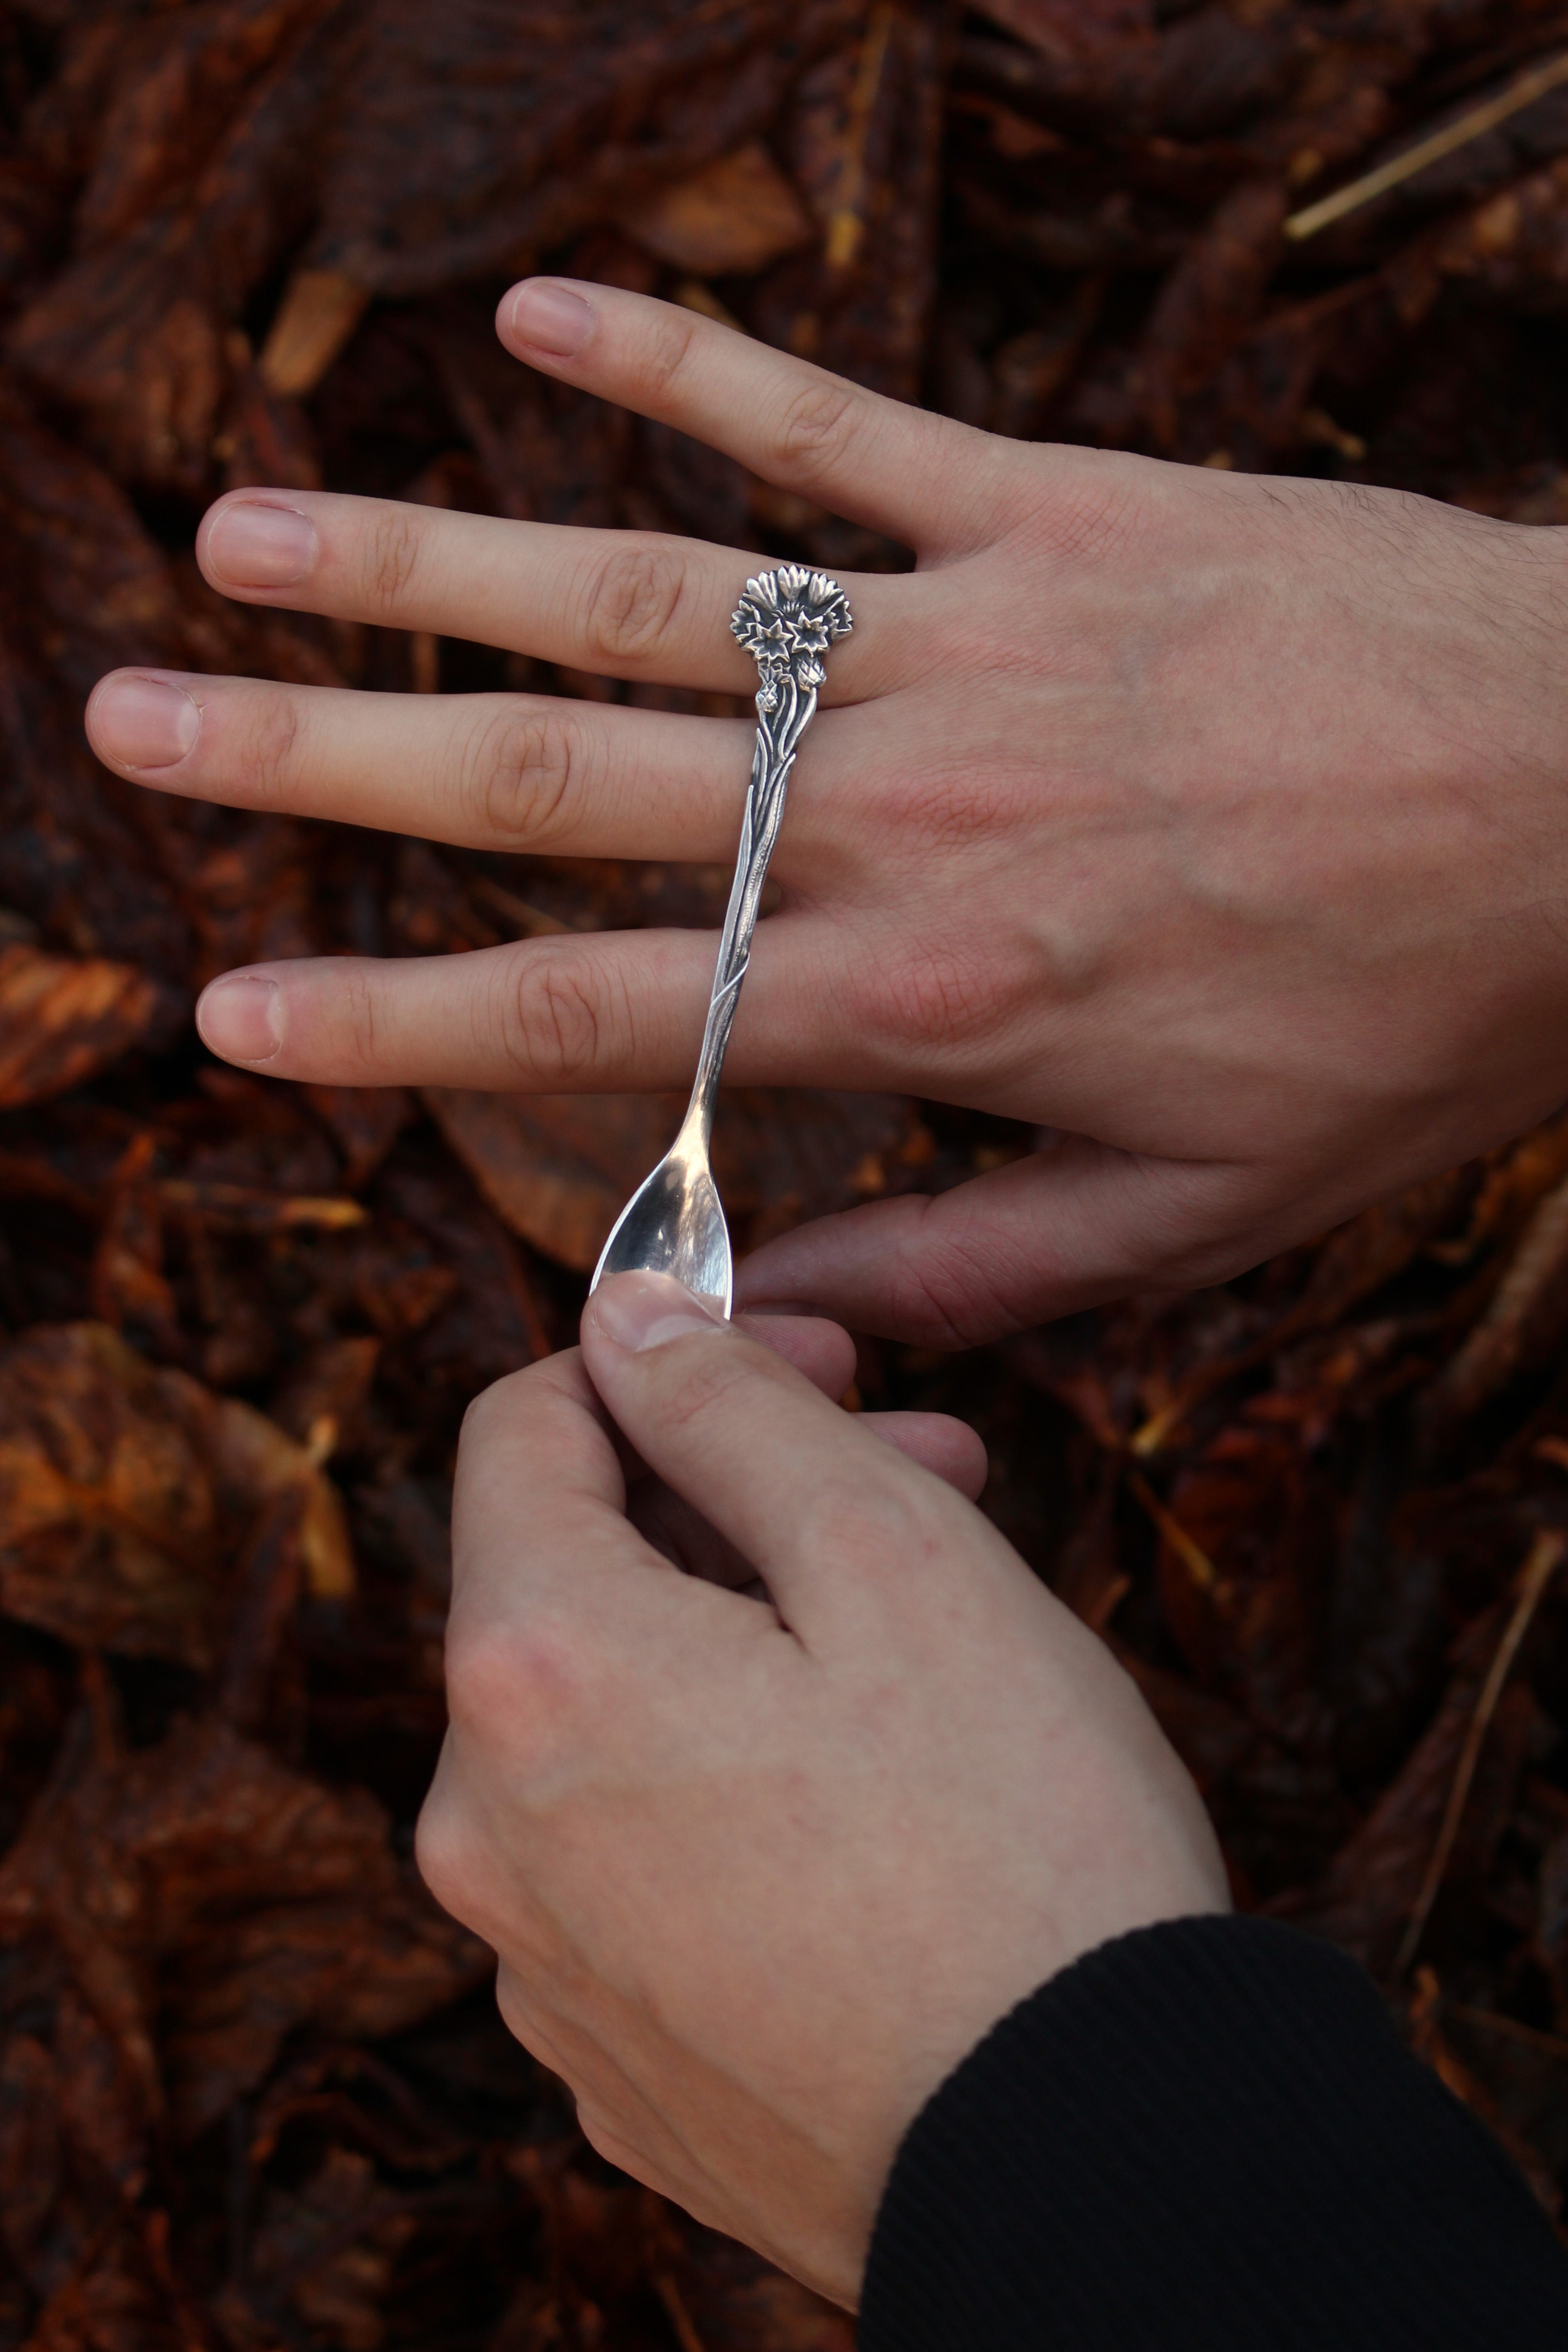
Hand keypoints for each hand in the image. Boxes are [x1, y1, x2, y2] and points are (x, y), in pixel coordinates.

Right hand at [85, 278, 1567, 1342]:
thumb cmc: (1408, 1020)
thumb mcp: (1205, 1214)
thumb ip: (972, 1272)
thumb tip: (773, 1313)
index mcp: (923, 998)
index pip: (591, 1013)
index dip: (387, 1025)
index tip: (228, 1017)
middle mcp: (901, 807)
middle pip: (555, 783)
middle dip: (323, 761)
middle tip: (131, 720)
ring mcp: (966, 637)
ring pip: (646, 595)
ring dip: (428, 559)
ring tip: (240, 528)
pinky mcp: (1055, 507)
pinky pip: (837, 422)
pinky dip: (682, 357)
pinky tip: (525, 315)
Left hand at [413, 1272, 1226, 2305]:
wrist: (1090, 2171)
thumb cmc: (1017, 1845)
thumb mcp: (892, 1553)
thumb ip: (729, 1409)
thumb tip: (624, 1322)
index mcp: (534, 1675)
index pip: (524, 1425)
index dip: (673, 1355)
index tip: (813, 1356)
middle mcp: (485, 1829)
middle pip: (577, 1575)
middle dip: (742, 1493)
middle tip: (927, 1471)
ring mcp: (541, 1963)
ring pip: (619, 1720)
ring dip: (749, 1636)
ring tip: (929, 1633)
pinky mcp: (614, 2057)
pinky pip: (641, 1861)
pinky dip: (734, 1785)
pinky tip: (879, 1800)